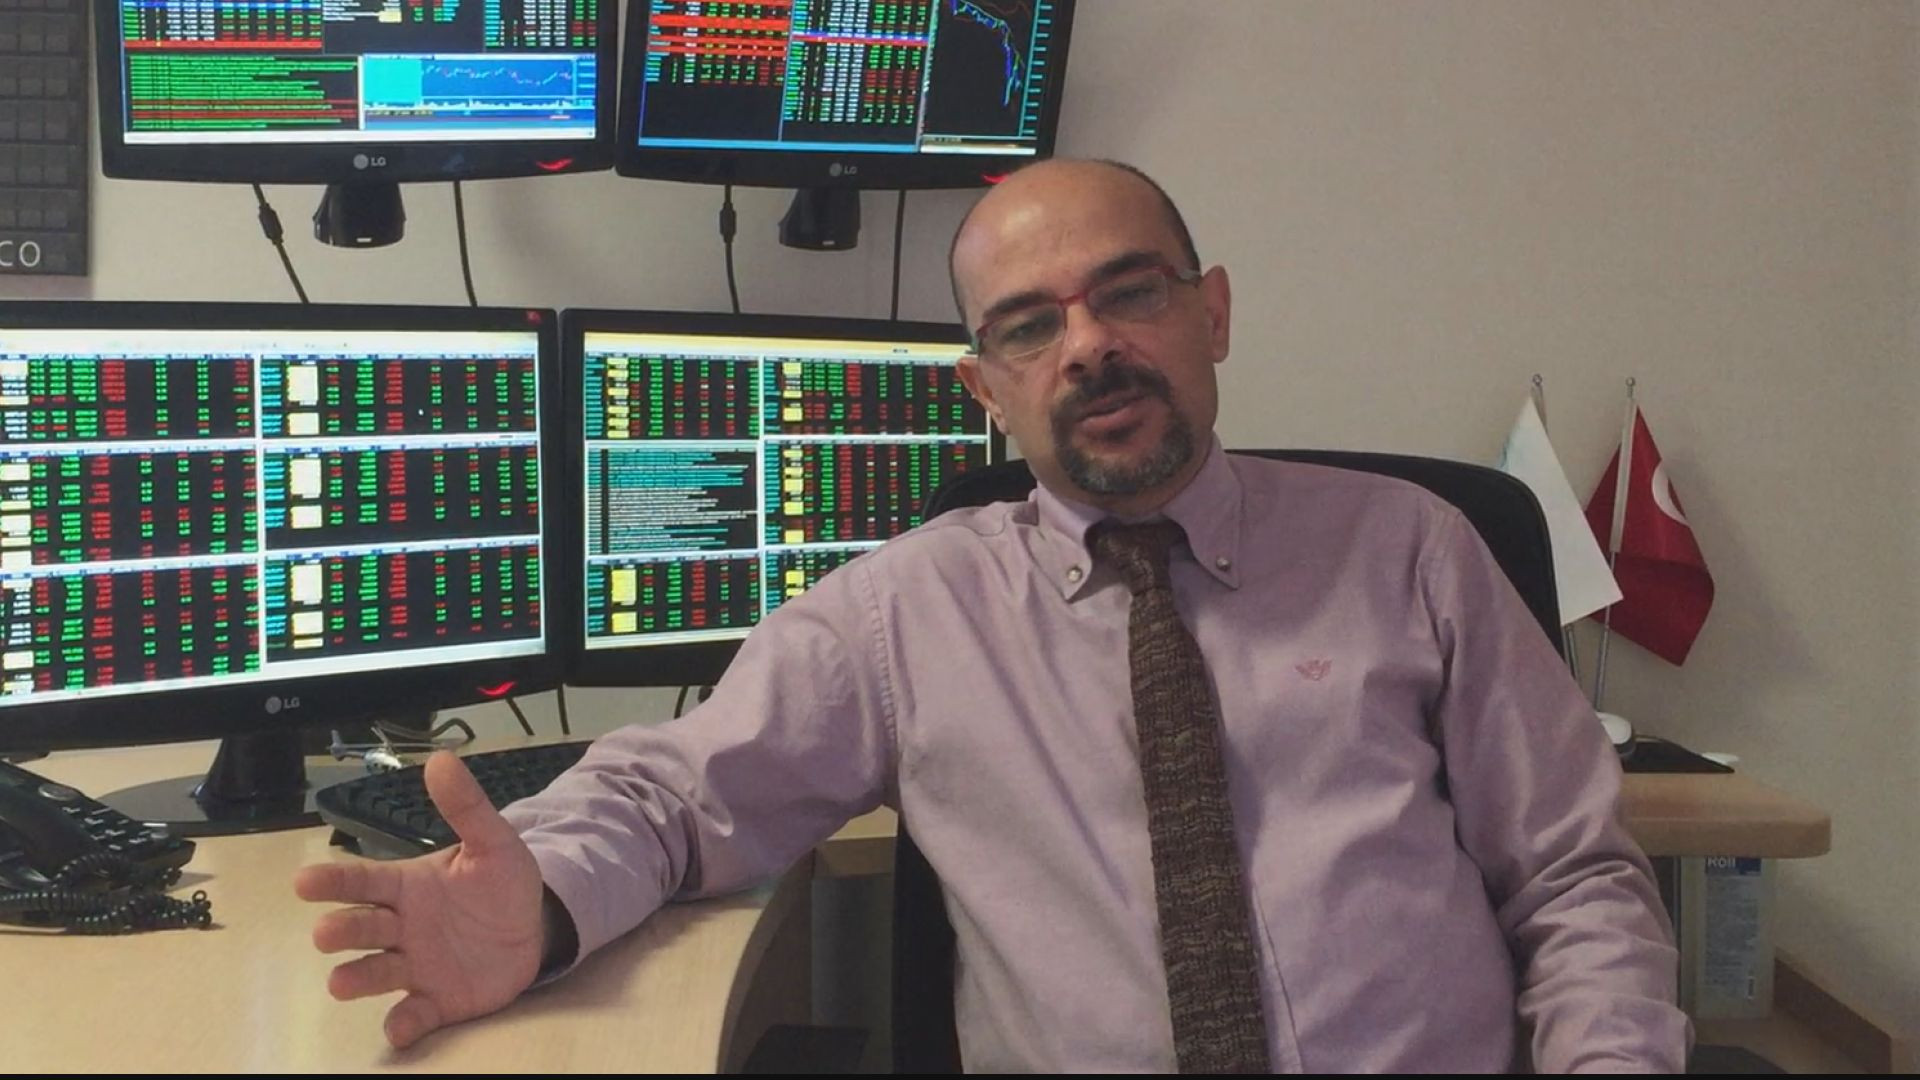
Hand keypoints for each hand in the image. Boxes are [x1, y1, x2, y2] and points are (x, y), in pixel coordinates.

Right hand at [294, 751, 547, 1048]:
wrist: (533, 927)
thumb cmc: (500, 883)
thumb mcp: (492, 841)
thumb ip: (467, 807)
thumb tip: (442, 760)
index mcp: (407, 886)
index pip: (363, 881)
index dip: (333, 882)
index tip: (303, 882)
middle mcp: (401, 927)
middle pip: (362, 928)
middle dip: (341, 930)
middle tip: (325, 934)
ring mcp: (415, 966)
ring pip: (376, 973)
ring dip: (357, 978)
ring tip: (339, 982)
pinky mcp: (437, 1000)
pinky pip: (414, 1014)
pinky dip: (403, 1023)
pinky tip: (397, 1028)